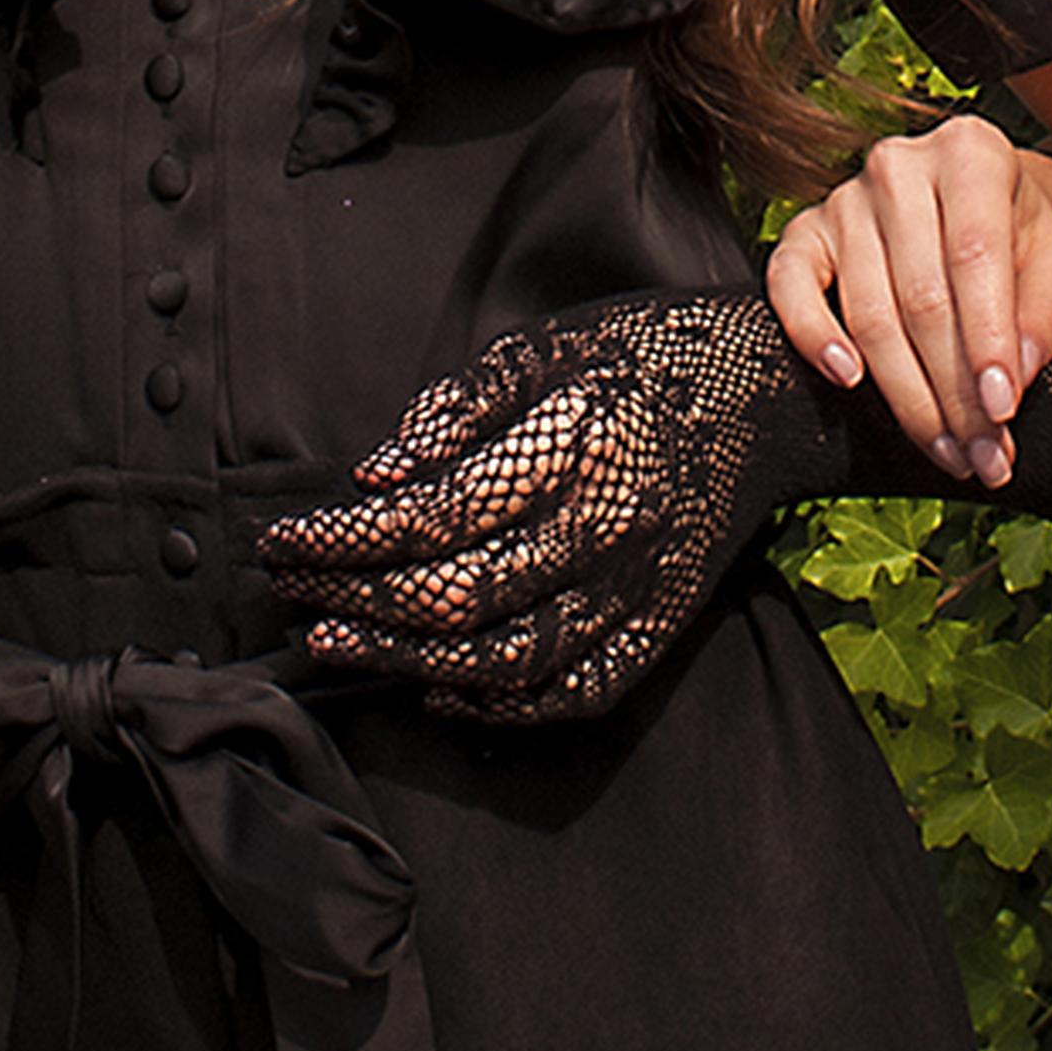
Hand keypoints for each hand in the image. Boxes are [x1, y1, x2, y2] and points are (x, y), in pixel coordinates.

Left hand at [271, 300, 776, 719]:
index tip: (283, 541)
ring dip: (408, 661)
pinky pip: (576, 691)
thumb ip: (457, 406)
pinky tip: (440, 689)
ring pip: (507, 657)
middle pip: (459, 595)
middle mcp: (608, 527)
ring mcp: (639, 587)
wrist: (768, 392)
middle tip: (291, 596)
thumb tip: (377, 474)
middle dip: (358, 603)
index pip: (434, 517)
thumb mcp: (544, 345)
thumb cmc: (642, 355)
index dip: (346, 540)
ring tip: (337, 643)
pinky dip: (501, 705)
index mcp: (572, 449)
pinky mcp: (662, 625)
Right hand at [764, 114, 1051, 488]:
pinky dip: (812, 335)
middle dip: (954, 391)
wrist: (973, 212)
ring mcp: (844, 197)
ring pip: (869, 313)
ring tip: (947, 451)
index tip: (1003, 412)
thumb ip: (1046, 313)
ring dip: (907, 397)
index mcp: (971, 153)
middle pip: (921, 298)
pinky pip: (790, 287)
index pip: (975, 255)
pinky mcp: (804, 232)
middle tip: (981, 456)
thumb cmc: (1018, 240)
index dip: (987, 340)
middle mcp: (900, 165)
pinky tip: (848, 380)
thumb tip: (1015, 376)